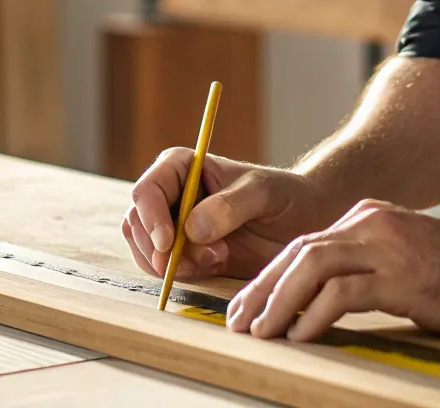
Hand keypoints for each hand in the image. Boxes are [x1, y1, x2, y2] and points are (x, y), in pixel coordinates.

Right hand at [121, 148, 337, 281]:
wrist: (301, 223)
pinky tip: (215, 264)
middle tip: (211, 256)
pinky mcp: (183, 254)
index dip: (151, 217)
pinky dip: (182, 274)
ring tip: (220, 257)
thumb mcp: (264, 193)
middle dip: (166, 248)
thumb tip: (191, 228)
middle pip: (138, 224)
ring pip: (147, 250)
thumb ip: (230, 206)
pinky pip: (162, 269)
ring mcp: (172, 226)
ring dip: (176, 263)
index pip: (147, 190)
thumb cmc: (284, 196)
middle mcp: (170, 195)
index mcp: (181, 167)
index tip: (170, 243)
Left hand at [223, 199, 439, 342]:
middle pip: (297, 252)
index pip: (303, 246)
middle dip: (261, 290)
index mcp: (368, 218)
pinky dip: (315, 315)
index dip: (268, 278)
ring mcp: (387, 246)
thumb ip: (365, 269)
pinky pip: (343, 293)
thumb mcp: (404, 260)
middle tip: (240, 324)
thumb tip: (320, 304)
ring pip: (311, 266)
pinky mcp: (402, 274)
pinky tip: (302, 337)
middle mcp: (371, 223)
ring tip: (263, 333)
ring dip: (279, 302)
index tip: (248, 309)